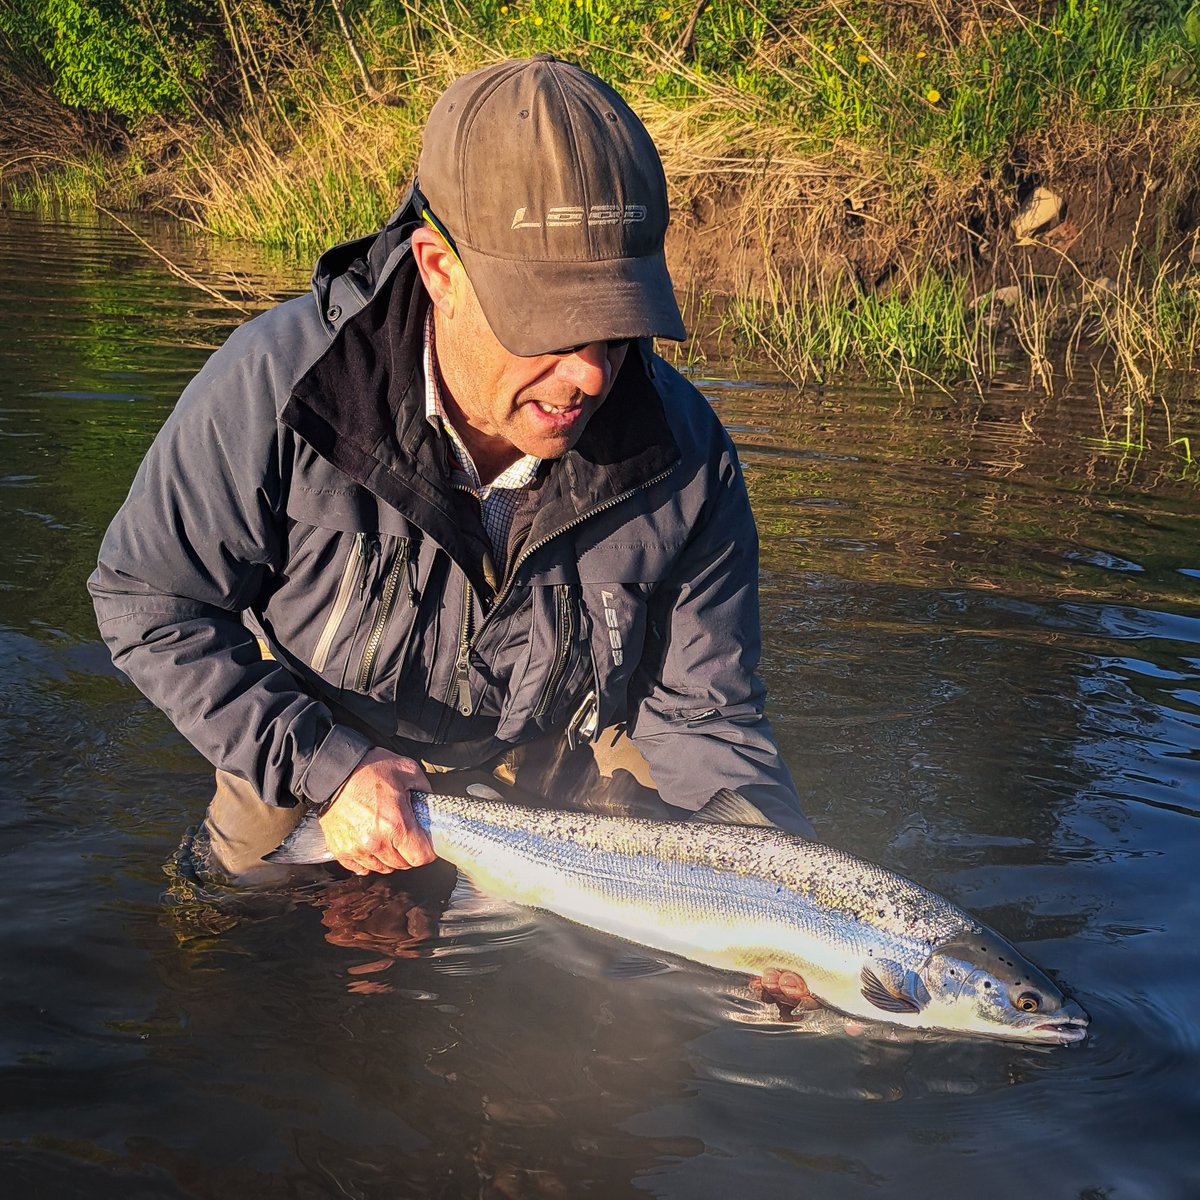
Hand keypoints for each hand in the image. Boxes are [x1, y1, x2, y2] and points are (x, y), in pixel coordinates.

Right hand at [318, 749, 435, 875]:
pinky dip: (368, 859)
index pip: (421, 857)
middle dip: (409, 852)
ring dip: (388, 857)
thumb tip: (430, 803)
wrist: (334, 770)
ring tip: (387, 837)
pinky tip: (371, 843)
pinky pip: (360, 867)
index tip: (425, 842)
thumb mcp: (407, 770)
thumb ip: (424, 789)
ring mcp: (356, 848)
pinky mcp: (340, 850)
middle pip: (403, 864)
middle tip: (406, 835)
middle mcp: (376, 841)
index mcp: (396, 824)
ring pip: (382, 868)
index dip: (427, 850)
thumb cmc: (367, 768)